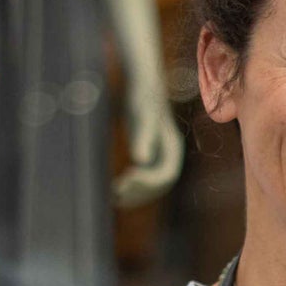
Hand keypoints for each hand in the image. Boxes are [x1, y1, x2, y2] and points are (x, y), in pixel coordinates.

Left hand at [113, 84, 183, 207]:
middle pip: (159, 185)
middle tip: (116, 193)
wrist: (142, 87)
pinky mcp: (148, 158)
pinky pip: (143, 180)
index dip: (148, 182)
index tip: (126, 179)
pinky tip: (113, 190)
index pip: (166, 175)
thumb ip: (142, 136)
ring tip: (113, 197)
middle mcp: (169, 157)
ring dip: (134, 195)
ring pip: (151, 187)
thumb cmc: (142, 98)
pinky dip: (130, 188)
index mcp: (173, 148)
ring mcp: (159, 159)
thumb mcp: (141, 115)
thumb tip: (140, 160)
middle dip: (140, 192)